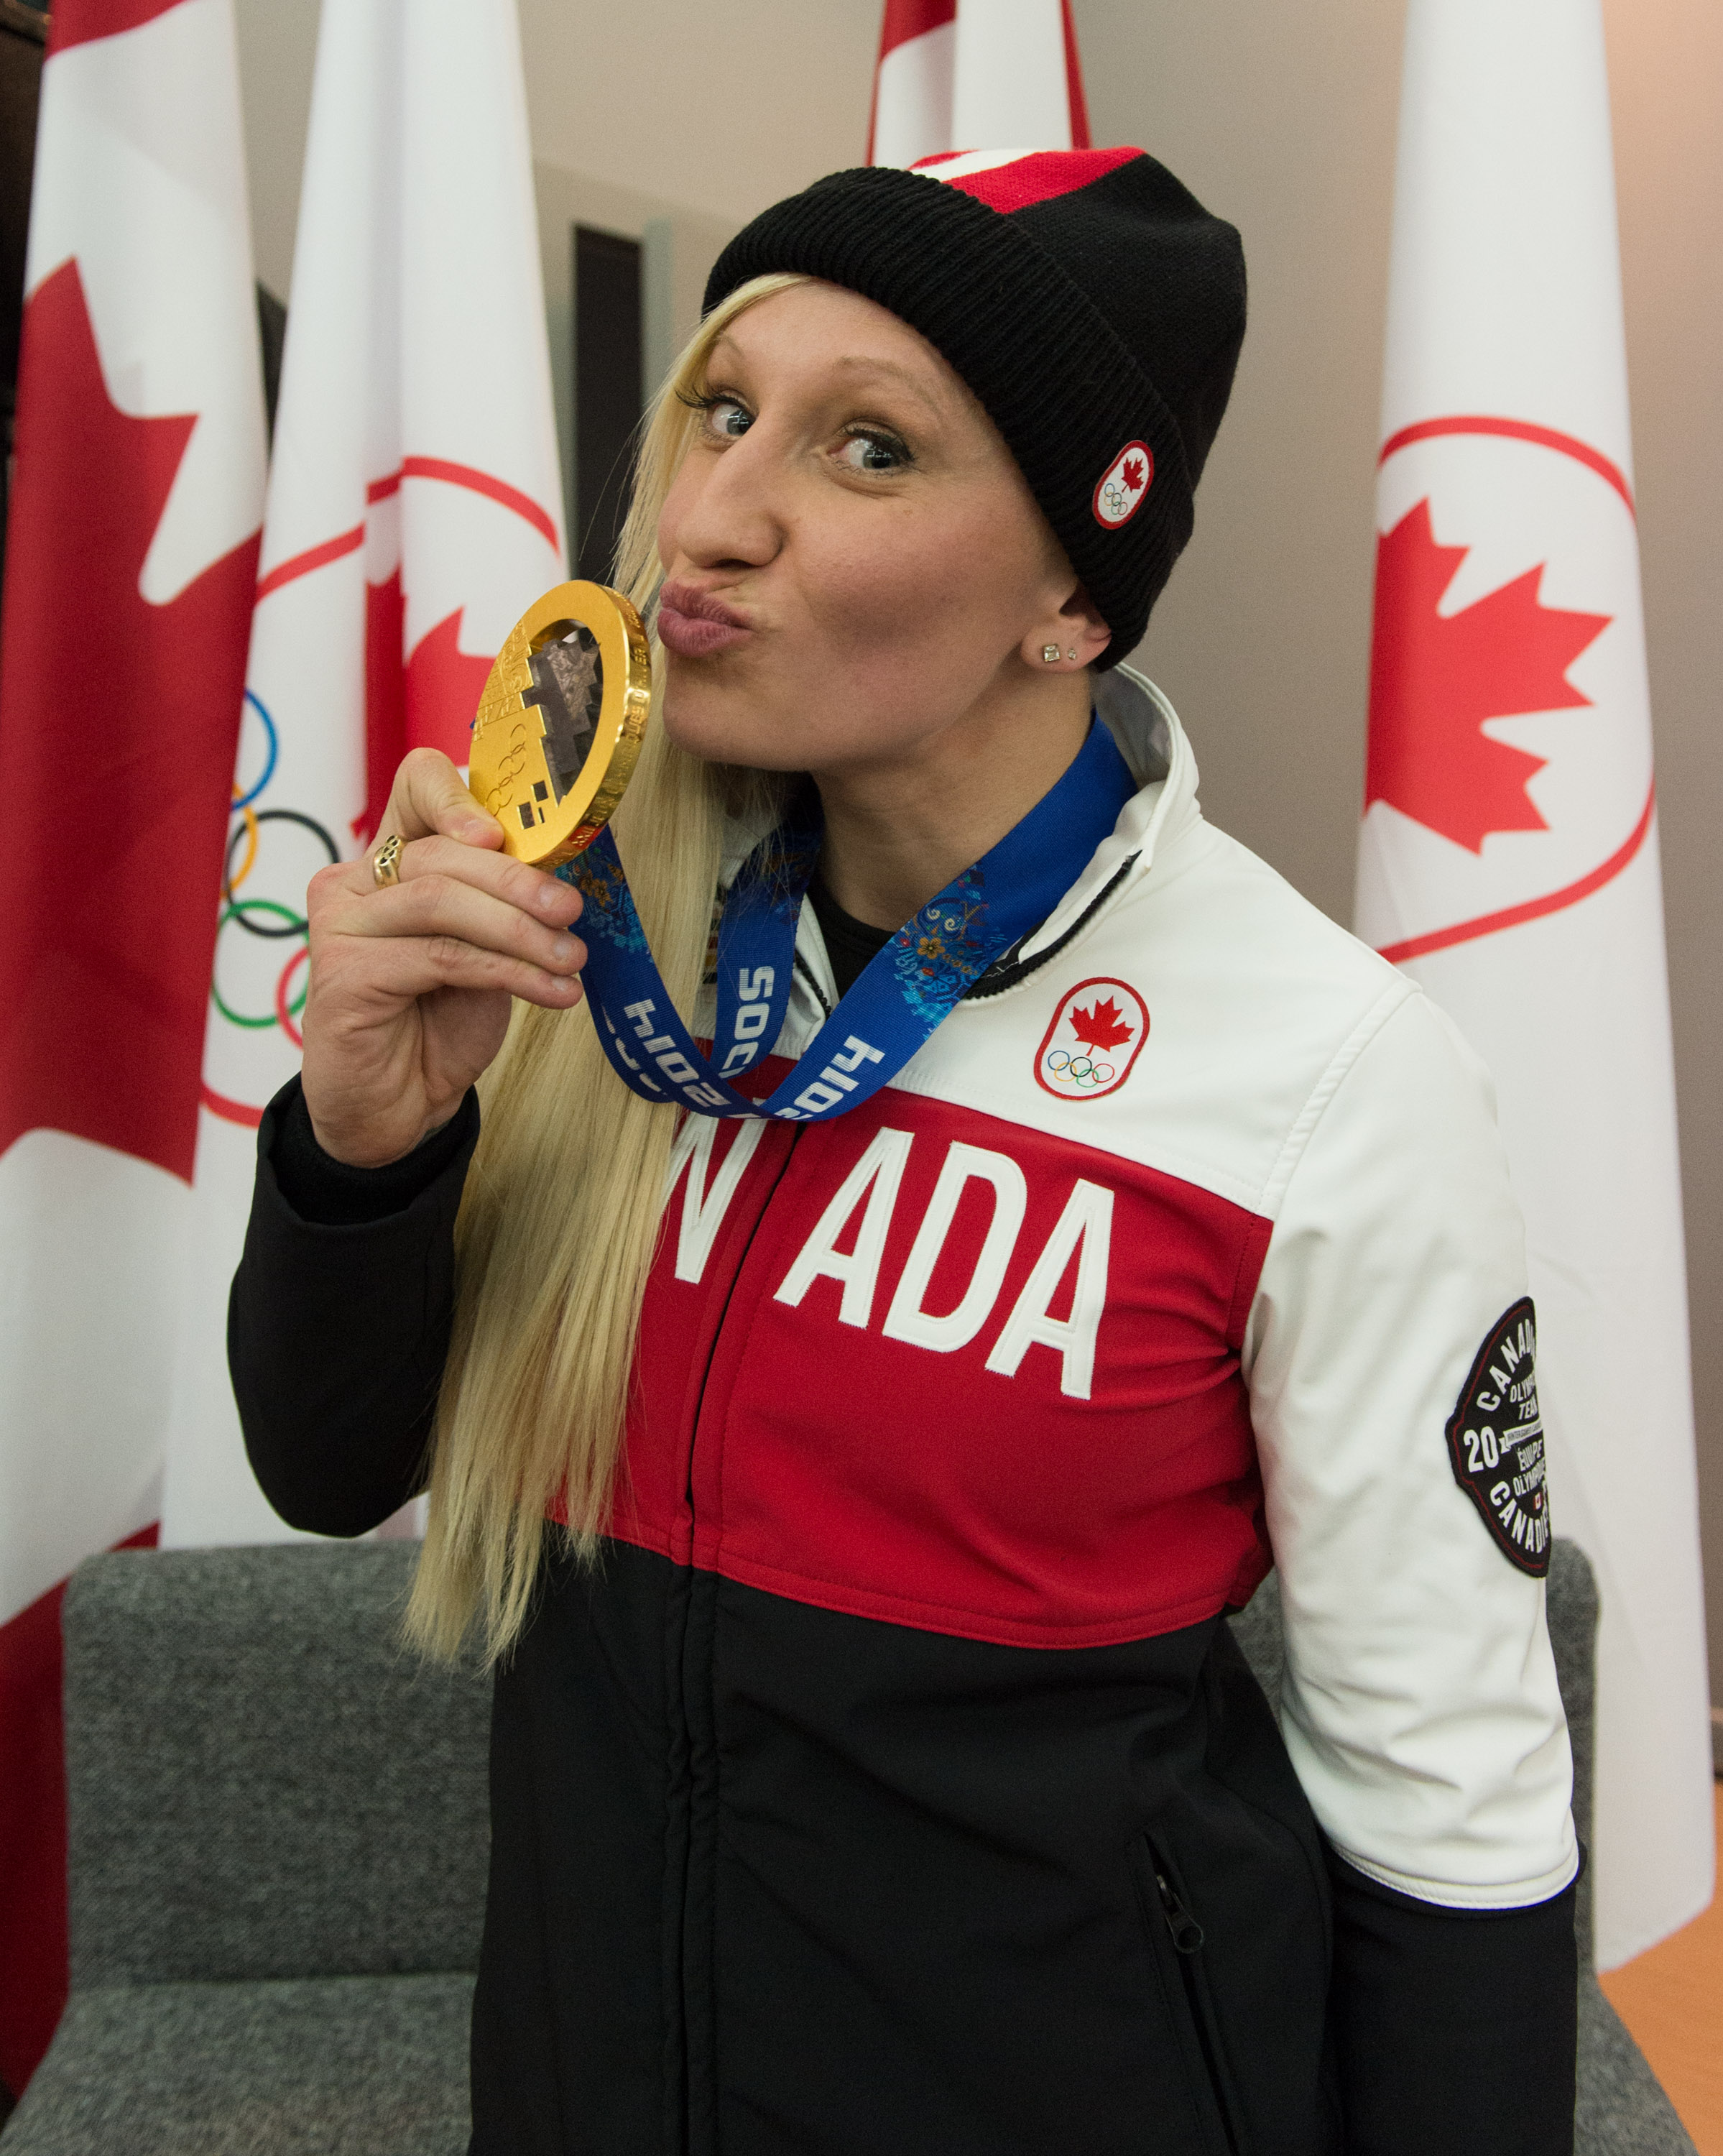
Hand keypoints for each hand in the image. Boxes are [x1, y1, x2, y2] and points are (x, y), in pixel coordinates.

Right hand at [300, 748, 585, 1166]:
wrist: (399, 1104)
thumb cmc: (440, 1019)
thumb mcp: (484, 945)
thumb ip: (501, 899)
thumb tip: (560, 867)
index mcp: (389, 857)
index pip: (416, 784)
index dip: (461, 796)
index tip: (506, 835)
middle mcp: (354, 881)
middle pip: (442, 853)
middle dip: (519, 882)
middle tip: (571, 911)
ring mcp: (341, 924)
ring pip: (441, 901)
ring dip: (521, 931)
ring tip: (571, 961)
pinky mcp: (344, 973)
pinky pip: (442, 956)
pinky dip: (510, 972)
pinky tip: (553, 993)